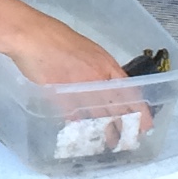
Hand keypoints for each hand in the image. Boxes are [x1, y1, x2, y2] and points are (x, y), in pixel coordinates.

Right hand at [1, 15, 158, 155]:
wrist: (32, 35)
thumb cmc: (55, 38)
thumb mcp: (85, 49)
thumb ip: (96, 67)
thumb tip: (101, 83)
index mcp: (105, 62)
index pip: (130, 90)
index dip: (139, 109)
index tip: (145, 123)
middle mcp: (96, 76)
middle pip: (117, 105)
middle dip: (125, 124)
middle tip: (131, 140)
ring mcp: (79, 86)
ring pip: (97, 113)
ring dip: (105, 129)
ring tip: (111, 143)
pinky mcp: (61, 95)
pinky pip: (74, 114)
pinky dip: (78, 124)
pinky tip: (80, 132)